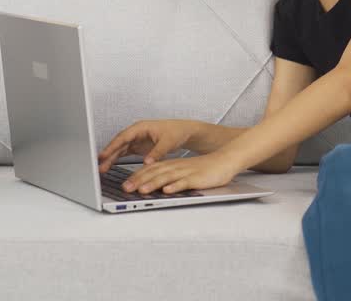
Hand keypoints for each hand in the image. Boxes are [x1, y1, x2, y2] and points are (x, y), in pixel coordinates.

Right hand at [97, 119, 197, 172]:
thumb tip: (147, 162)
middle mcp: (136, 133)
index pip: (123, 137)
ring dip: (111, 158)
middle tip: (99, 165)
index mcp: (141, 127)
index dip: (112, 146)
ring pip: (120, 149)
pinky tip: (110, 166)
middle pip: (119, 144)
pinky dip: (117, 159)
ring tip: (102, 169)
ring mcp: (136, 140)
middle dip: (108, 154)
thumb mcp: (168, 142)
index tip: (104, 154)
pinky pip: (124, 153)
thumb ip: (157, 152)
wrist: (184, 132)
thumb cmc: (176, 131)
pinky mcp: (138, 147)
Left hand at [122, 151, 242, 194]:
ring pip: (166, 177)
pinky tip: (167, 190)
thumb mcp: (184, 171)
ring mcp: (187, 172)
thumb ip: (171, 177)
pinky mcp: (197, 178)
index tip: (124, 185)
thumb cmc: (205, 168)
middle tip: (125, 189)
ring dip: (153, 184)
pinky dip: (175, 186)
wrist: (226, 159)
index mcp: (172, 164)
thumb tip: (156, 187)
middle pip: (154, 173)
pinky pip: (185, 182)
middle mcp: (177, 167)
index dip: (136, 177)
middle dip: (138, 181)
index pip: (150, 169)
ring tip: (141, 190)